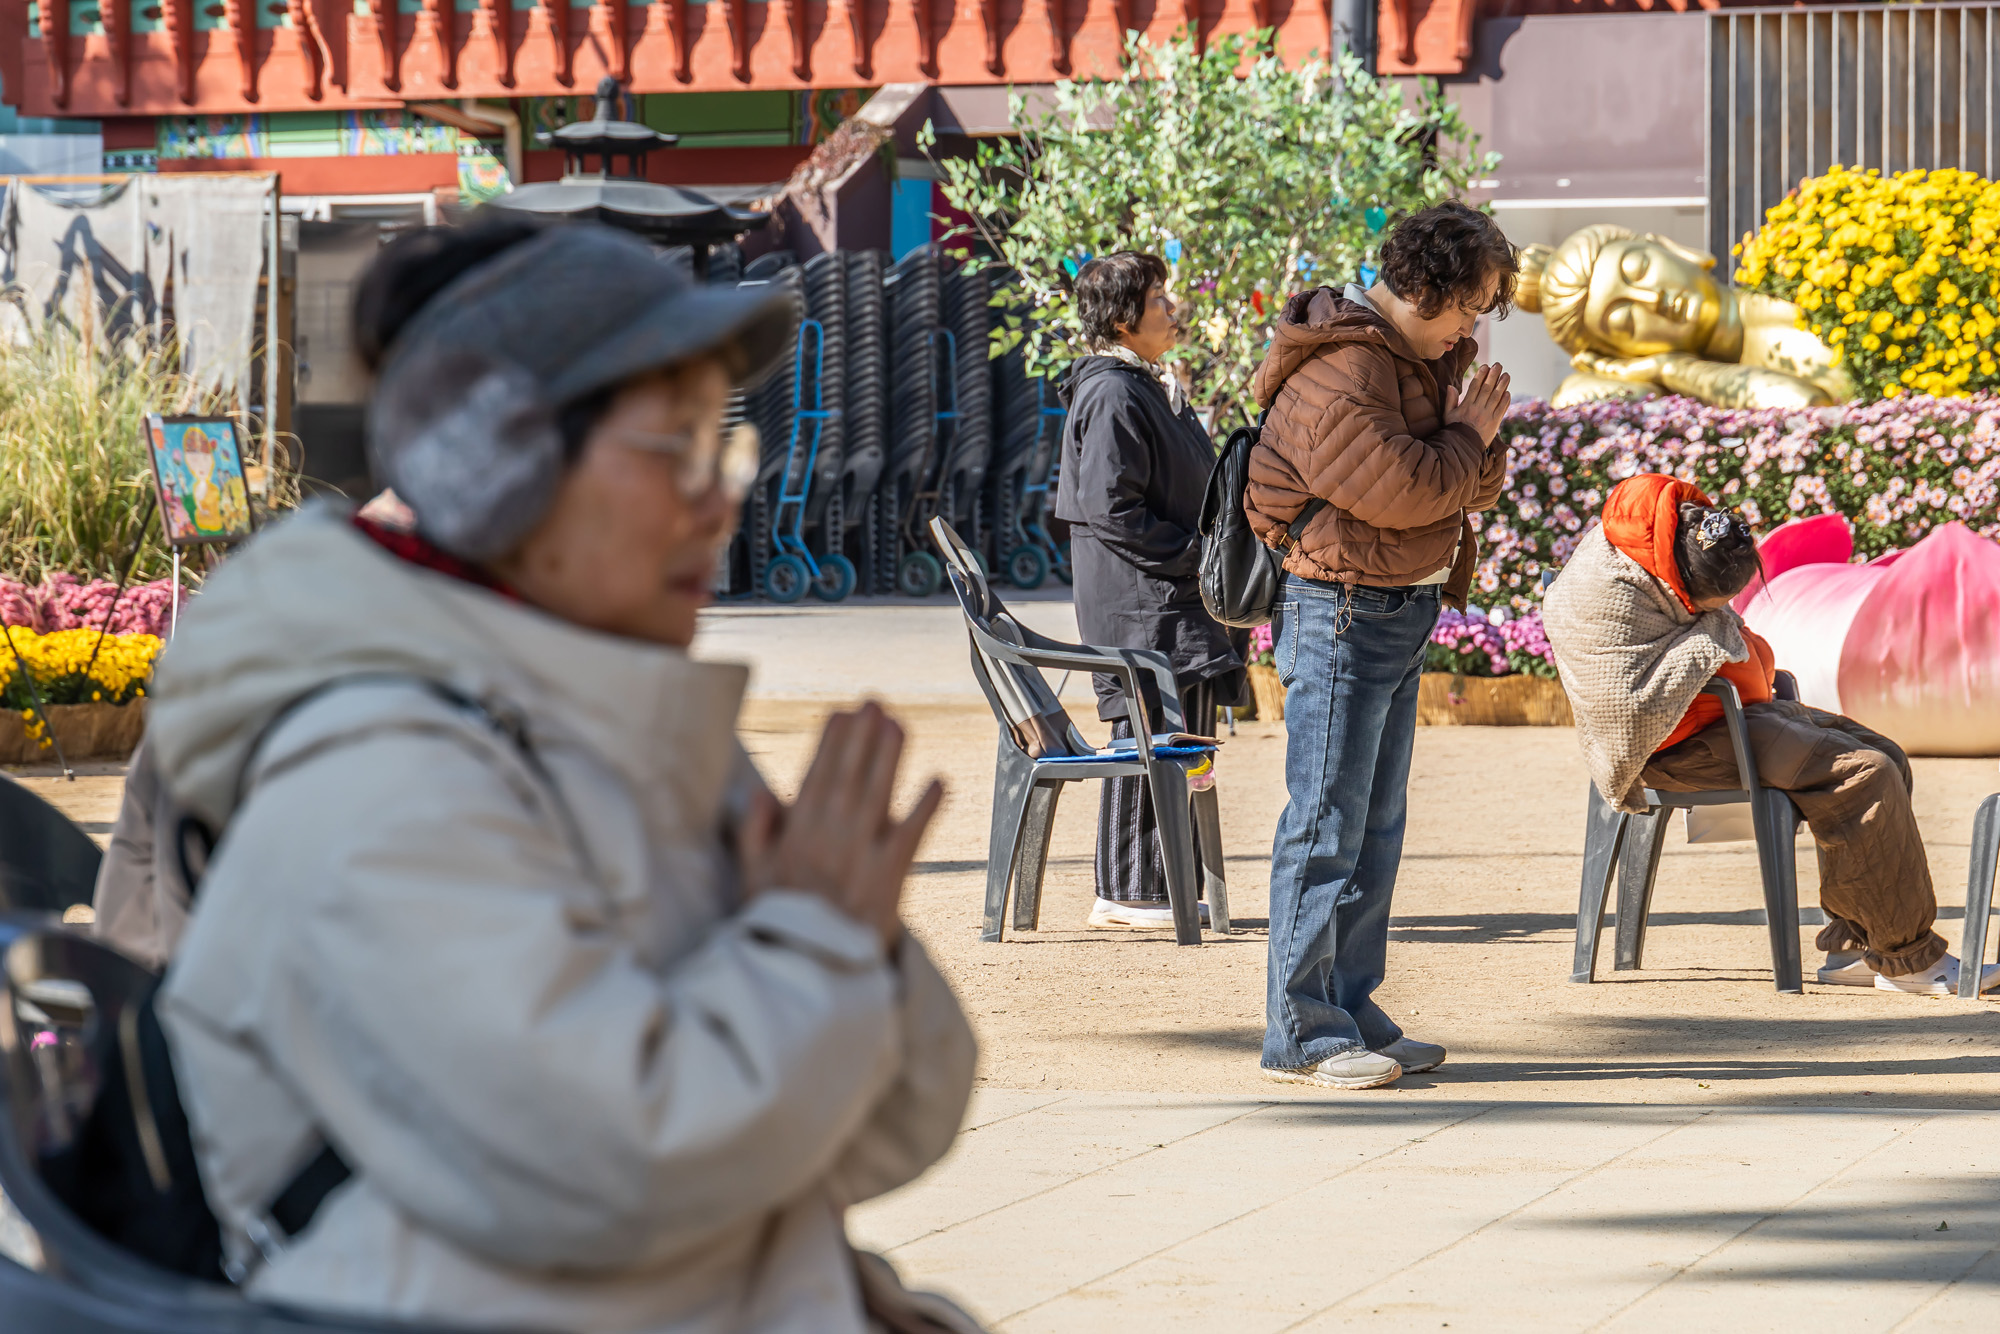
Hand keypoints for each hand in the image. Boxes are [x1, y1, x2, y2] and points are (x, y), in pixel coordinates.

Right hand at [737, 703, 945, 954]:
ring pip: (877, 794)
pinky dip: (924, 807)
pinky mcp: (891, 876)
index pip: (815, 777)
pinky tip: (938, 781)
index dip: (830, 743)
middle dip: (861, 737)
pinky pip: (911, 834)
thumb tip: (760, 791)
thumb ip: (753, 833)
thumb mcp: (751, 879)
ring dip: (889, 757)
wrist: (810, 972)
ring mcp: (861, 854)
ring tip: (899, 724)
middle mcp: (829, 838)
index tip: (840, 713)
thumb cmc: (780, 925)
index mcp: (796, 836)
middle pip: (848, 776)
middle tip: (874, 702)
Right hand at [1444, 363, 1511, 444]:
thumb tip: (1450, 386)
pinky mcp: (1495, 424)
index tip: (1485, 366)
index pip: (1475, 387)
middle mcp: (1477, 410)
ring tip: (1506, 375)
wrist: (1464, 449)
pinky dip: (1505, 400)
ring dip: (1502, 385)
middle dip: (1493, 375)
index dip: (1481, 375)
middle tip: (1498, 365)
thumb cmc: (1454, 431)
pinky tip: (1507, 392)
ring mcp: (1487, 417)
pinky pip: (1502, 409)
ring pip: (1496, 397)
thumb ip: (1450, 400)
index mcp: (1466, 407)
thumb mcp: (1448, 416)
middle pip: (1487, 389)